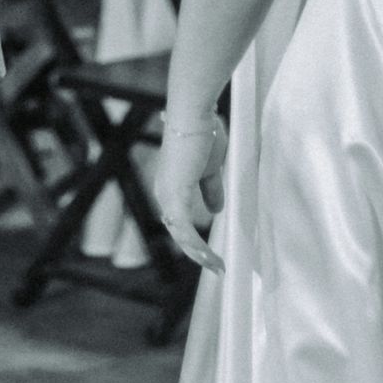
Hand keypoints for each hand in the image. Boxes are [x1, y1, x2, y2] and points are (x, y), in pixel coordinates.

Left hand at [155, 113, 227, 274]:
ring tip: (218, 267)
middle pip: (179, 232)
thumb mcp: (211, 168)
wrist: (195, 115)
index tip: (210, 253)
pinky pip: (185, 231)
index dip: (193, 239)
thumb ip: (211, 189)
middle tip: (216, 267)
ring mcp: (167, 196)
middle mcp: (164, 193)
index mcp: (171, 186)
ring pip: (181, 236)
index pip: (180, 220)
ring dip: (200, 254)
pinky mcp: (174, 197)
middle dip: (197, 253)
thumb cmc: (202, 134)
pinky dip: (198, 247)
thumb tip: (216, 210)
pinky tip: (212, 258)